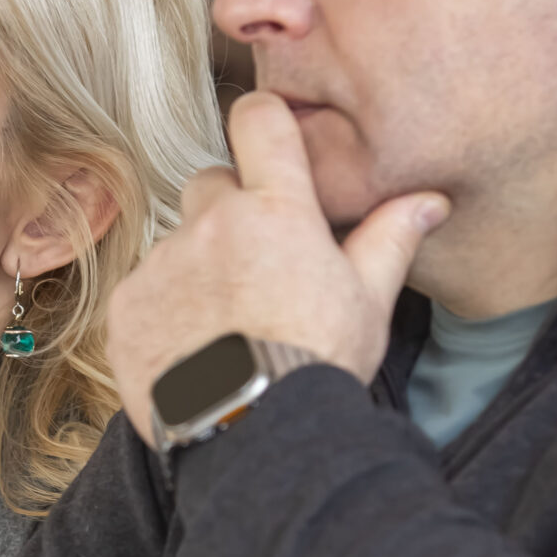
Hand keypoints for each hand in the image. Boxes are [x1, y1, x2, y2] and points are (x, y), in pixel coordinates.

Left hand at [108, 93, 448, 438]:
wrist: (257, 437)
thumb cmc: (318, 366)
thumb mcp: (368, 301)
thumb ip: (390, 239)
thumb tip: (430, 200)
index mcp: (275, 209)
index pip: (258, 120)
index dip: (262, 124)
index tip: (268, 144)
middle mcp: (211, 224)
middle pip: (211, 184)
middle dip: (230, 211)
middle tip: (257, 266)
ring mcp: (163, 264)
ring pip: (177, 242)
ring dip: (196, 266)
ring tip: (227, 322)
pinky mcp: (126, 306)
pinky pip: (144, 289)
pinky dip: (163, 310)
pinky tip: (194, 348)